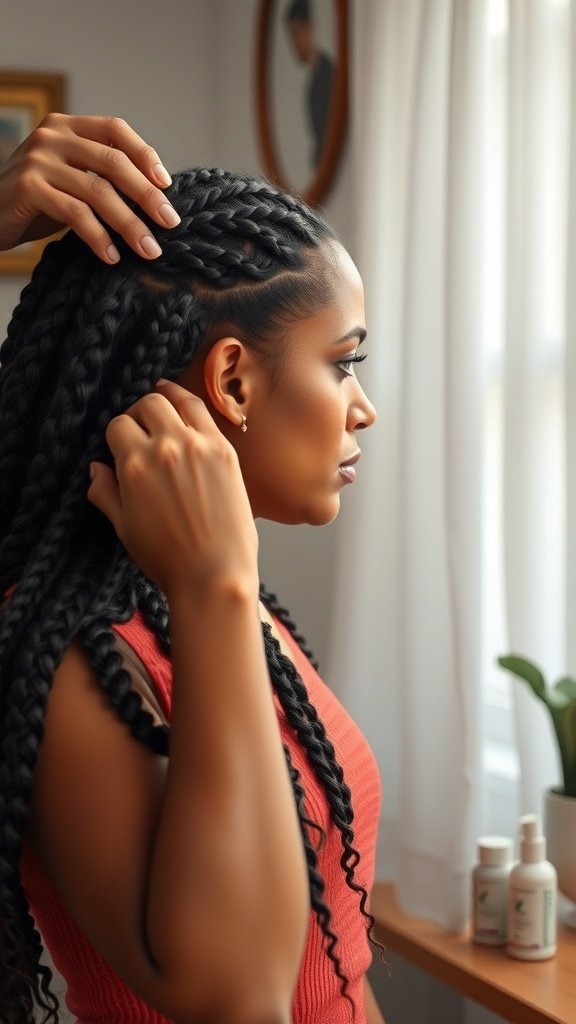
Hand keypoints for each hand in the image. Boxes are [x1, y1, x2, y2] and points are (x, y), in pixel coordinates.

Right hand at [0, 113, 179, 262]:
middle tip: (170, 223)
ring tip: (149, 250)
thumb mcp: (71, 179)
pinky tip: (111, 257)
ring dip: (129, 224)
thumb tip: (157, 198)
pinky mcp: (27, 188)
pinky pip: (74, 213)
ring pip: (98, 191)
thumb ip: (101, 175)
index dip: (145, 155)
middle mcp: (53, 136)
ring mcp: (39, 160)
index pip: (116, 130)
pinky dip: (98, 237)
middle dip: (146, 195)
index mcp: (68, 126)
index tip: (167, 186)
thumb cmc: (35, 201)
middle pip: (113, 162)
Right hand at [88, 381, 258, 596]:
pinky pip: (206, 414)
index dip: (117, 434)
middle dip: (139, 413)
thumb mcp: (124, 527)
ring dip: (166, 399)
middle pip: (147, 405)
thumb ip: (106, 492)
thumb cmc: (167, 559)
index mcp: (135, 464)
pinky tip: (187, 409)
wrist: (215, 575)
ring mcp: (200, 445)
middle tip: (142, 428)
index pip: (118, 426)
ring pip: (177, 400)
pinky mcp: (226, 451)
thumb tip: (96, 469)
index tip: (121, 445)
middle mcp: (167, 447)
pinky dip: (192, 406)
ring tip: (163, 404)